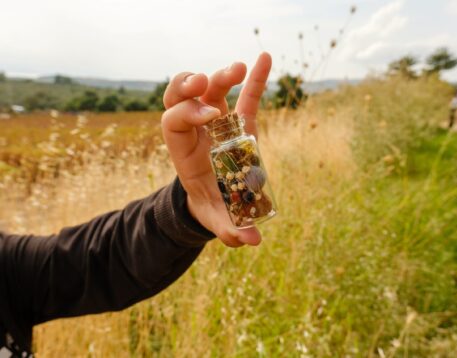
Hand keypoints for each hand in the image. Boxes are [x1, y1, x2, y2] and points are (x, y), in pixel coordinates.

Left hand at [161, 52, 271, 246]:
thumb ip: (229, 229)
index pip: (173, 120)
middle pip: (182, 95)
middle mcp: (196, 130)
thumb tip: (249, 241)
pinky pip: (246, 96)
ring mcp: (217, 122)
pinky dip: (255, 78)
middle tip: (206, 81)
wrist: (215, 197)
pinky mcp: (239, 121)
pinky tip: (265, 58)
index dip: (188, 112)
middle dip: (189, 84)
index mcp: (183, 150)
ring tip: (240, 68)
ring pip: (211, 88)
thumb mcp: (216, 218)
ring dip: (222, 75)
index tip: (212, 115)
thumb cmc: (211, 205)